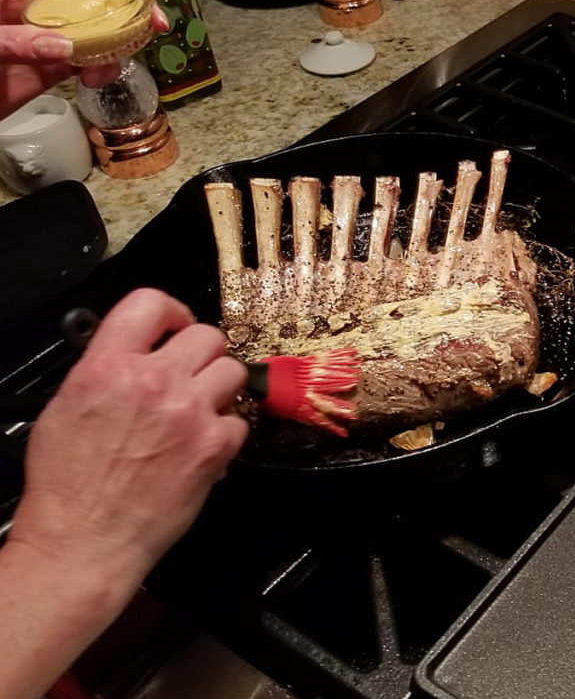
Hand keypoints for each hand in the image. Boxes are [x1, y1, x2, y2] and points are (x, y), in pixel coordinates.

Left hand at [0, 0, 169, 118]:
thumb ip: (16, 41)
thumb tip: (61, 46)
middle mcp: (33, 9)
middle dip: (125, 7)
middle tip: (152, 23)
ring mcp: (43, 39)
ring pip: (94, 32)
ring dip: (115, 45)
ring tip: (114, 61)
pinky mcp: (48, 69)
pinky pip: (86, 61)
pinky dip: (100, 69)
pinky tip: (95, 76)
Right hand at [8, 288, 247, 584]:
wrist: (84, 541)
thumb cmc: (68, 486)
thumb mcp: (66, 408)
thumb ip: (104, 370)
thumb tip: (133, 354)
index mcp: (108, 367)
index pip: (151, 303)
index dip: (172, 311)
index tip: (177, 325)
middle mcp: (152, 382)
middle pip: (207, 335)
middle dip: (201, 353)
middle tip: (192, 373)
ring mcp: (189, 412)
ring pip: (232, 370)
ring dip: (219, 387)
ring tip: (199, 408)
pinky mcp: (213, 446)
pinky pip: (240, 420)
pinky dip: (227, 432)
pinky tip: (203, 445)